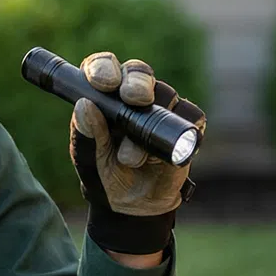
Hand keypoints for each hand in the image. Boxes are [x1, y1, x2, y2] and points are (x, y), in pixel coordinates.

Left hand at [68, 52, 204, 255]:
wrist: (132, 208)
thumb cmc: (104, 177)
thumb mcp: (89, 159)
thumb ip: (86, 134)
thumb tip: (85, 105)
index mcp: (103, 96)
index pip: (103, 67)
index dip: (104, 69)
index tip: (104, 83)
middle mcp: (132, 97)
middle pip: (139, 72)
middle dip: (136, 82)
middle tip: (133, 98)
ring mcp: (160, 109)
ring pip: (165, 92)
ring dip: (149, 124)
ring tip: (130, 159)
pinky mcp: (184, 126)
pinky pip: (190, 115)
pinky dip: (179, 131)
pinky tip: (162, 156)